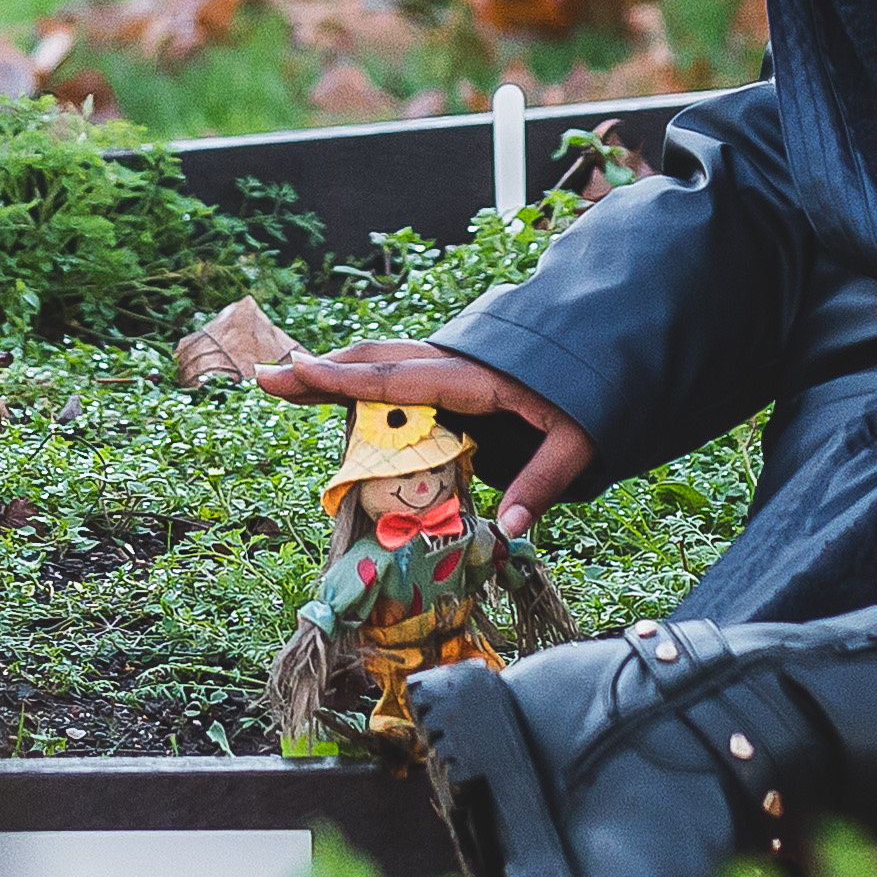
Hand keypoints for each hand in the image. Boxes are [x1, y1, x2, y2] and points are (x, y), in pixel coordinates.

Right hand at [260, 339, 590, 526]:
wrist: (611, 344)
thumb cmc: (595, 393)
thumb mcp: (579, 441)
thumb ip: (541, 483)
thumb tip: (507, 532)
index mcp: (475, 378)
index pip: (396, 381)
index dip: (343, 380)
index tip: (294, 372)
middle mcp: (454, 364)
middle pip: (375, 362)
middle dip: (320, 370)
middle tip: (266, 378)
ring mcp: (452, 364)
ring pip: (382, 362)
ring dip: (336, 372)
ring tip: (287, 383)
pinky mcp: (455, 372)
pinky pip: (398, 374)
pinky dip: (362, 379)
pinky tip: (339, 391)